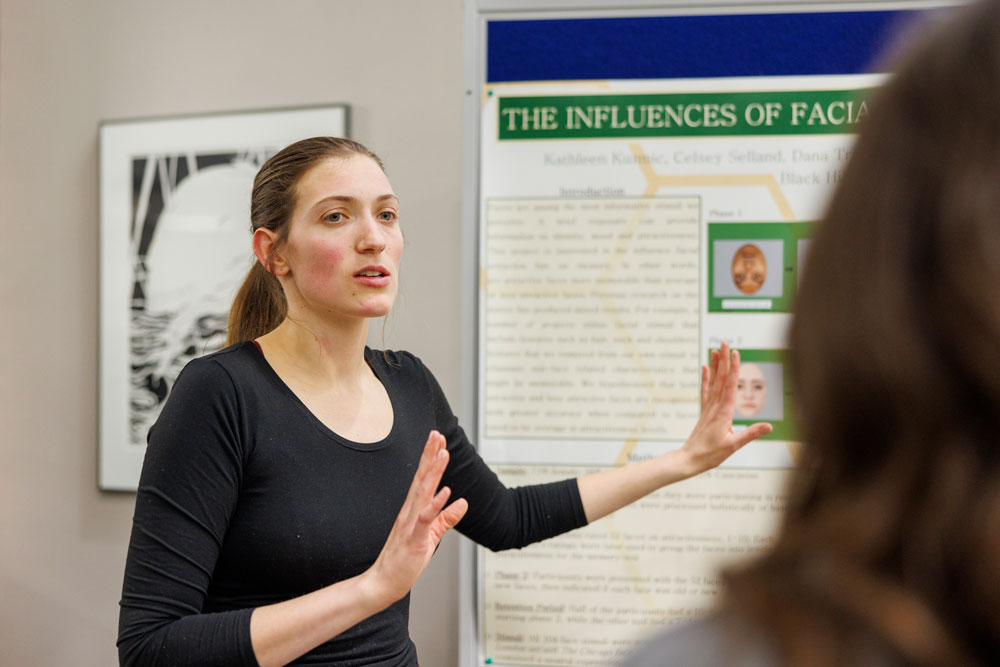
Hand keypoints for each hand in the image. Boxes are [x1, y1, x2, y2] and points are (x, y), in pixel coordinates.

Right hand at [365, 431, 468, 605]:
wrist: (384, 582)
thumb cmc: (405, 560)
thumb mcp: (431, 536)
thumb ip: (446, 518)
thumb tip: (463, 502)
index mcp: (413, 510)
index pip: (423, 479)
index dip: (430, 459)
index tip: (437, 440)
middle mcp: (410, 511)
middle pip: (422, 478)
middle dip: (430, 455)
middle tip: (437, 434)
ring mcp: (410, 523)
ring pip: (423, 492)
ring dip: (434, 472)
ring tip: (443, 453)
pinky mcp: (414, 538)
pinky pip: (425, 518)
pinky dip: (435, 504)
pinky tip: (445, 491)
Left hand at [679, 341, 771, 474]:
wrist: (689, 460)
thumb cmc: (710, 455)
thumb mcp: (734, 446)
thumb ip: (751, 434)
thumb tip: (769, 425)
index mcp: (723, 413)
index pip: (730, 386)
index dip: (733, 369)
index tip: (735, 353)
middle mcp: (715, 407)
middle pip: (721, 379)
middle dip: (724, 360)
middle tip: (725, 342)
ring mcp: (708, 408)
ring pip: (713, 382)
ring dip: (715, 365)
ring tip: (715, 349)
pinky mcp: (704, 412)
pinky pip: (705, 391)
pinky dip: (705, 378)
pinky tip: (704, 368)